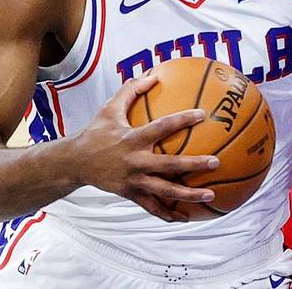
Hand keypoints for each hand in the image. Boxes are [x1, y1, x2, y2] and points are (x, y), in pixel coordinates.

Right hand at [71, 72, 220, 221]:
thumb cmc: (96, 132)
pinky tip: (186, 217)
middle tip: (216, 161)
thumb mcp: (109, 108)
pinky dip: (169, 214)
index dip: (182, 120)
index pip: (162, 127)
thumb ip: (132, 90)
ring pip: (165, 191)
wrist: (75, 162)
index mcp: (132, 139)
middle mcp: (135, 161)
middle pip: (169, 165)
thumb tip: (154, 75)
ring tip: (211, 193)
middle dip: (194, 164)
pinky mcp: (131, 194)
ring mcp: (134, 181)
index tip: (202, 114)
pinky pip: (153, 207)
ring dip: (189, 194)